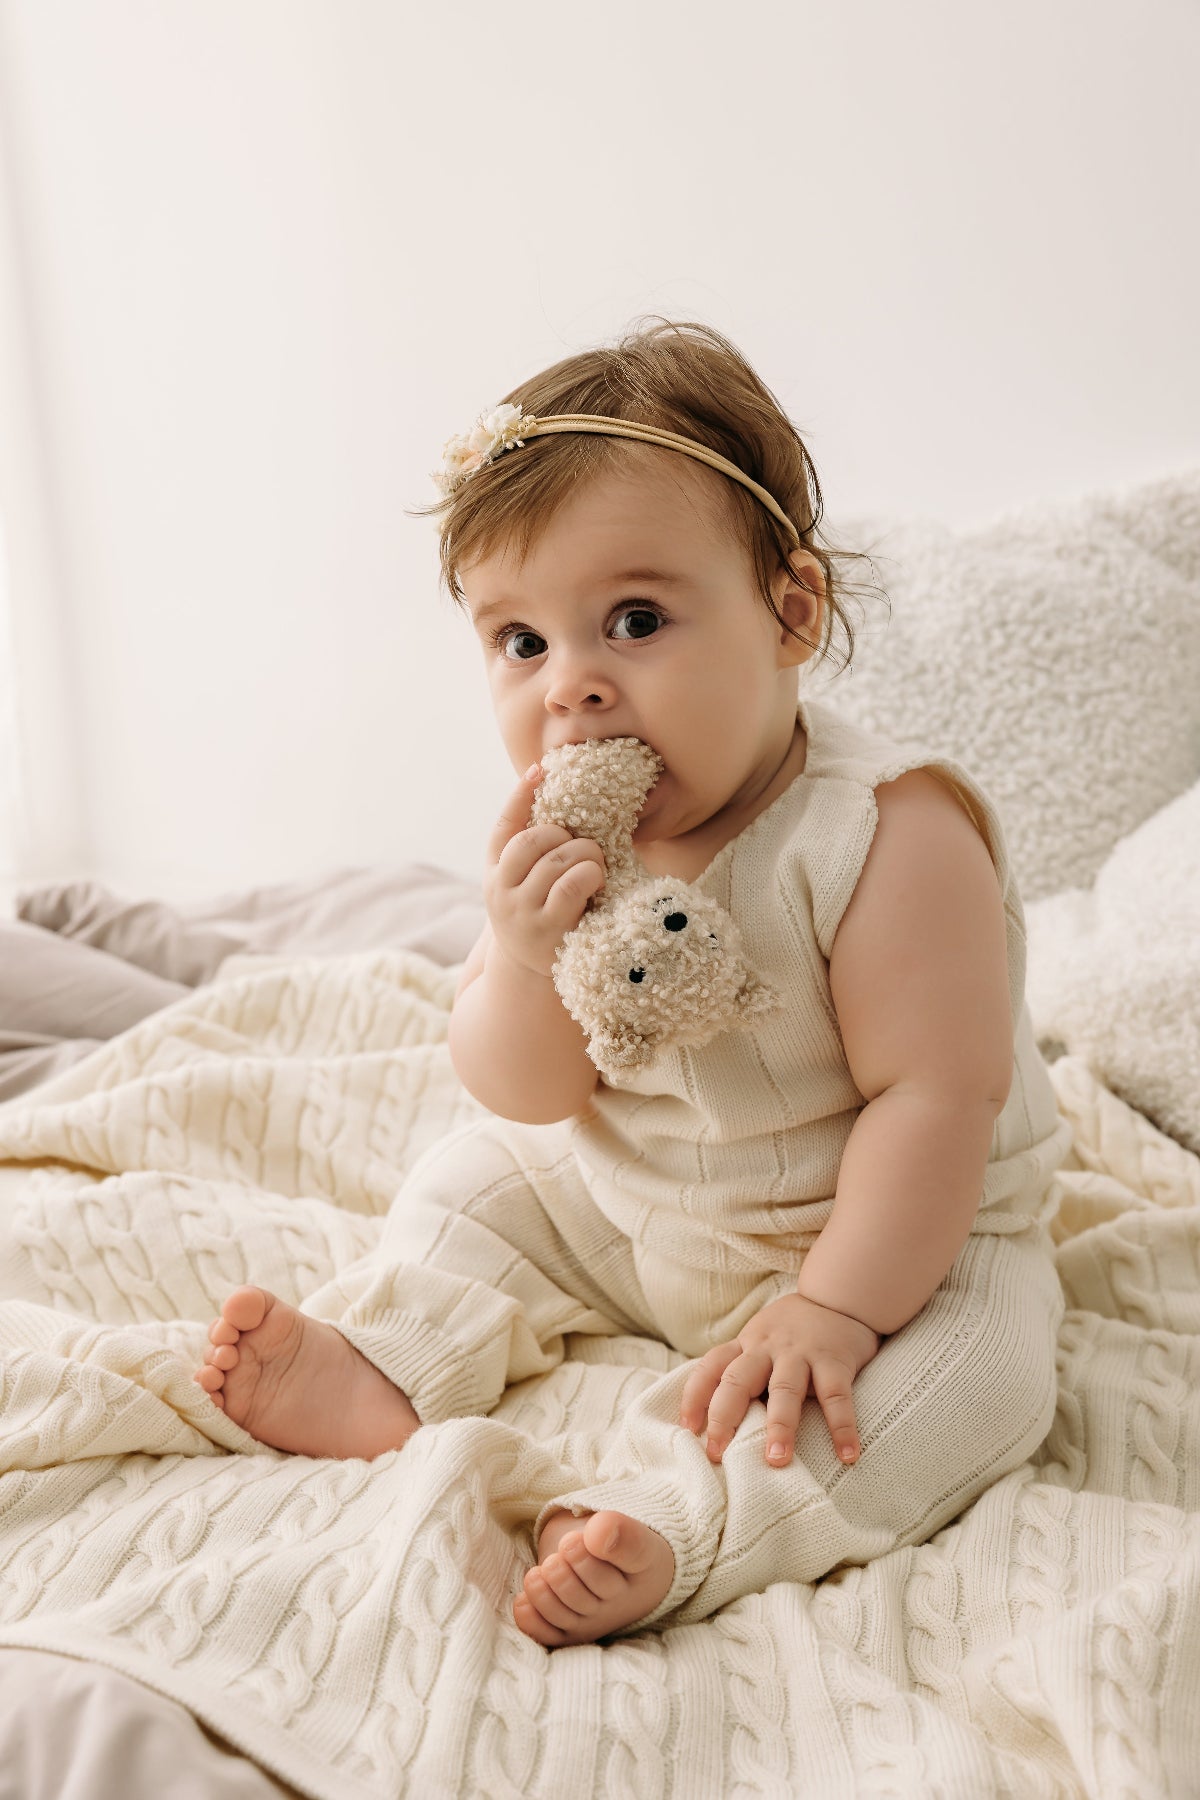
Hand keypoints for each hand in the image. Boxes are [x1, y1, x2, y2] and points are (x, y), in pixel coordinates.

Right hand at [483, 764, 607, 978]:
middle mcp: (500, 890)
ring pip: (558, 859)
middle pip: (534, 840)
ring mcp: (521, 911)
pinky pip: (572, 884)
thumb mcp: (526, 886)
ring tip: (595, 867)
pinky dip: (590, 875)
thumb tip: (554, 796)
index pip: (503, 827)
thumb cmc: (540, 918)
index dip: (519, 796)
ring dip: (586, 856)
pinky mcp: (547, 929)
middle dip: (566, 836)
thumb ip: (535, 854)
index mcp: (494, 872)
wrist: (532, 978)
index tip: (539, 770)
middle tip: (584, 848)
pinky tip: (596, 883)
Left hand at [679, 1291, 881, 1468]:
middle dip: (724, 1417)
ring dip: (780, 1426)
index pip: (711, 1367)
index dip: (694, 1396)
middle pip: (738, 1380)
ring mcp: (801, 1353)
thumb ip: (743, 1370)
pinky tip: (847, 1454)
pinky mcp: (835, 1360)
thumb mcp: (760, 1340)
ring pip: (785, 1389)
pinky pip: (837, 1396)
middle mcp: (768, 1348)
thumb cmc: (792, 1330)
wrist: (838, 1297)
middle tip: (718, 1453)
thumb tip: (714, 1419)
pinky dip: (842, 1427)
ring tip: (776, 1460)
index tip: (688, 1428)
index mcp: (747, 1345)